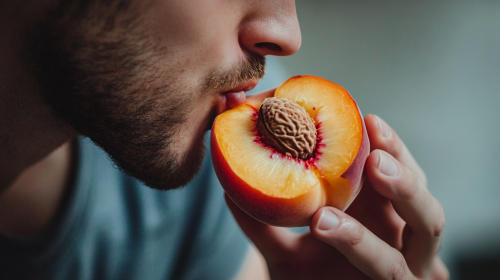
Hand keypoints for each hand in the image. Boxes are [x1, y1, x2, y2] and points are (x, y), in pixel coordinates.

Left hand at [226, 114, 448, 279]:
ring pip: (427, 227)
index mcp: (381, 218)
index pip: (401, 174)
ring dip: (398, 197)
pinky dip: (361, 243)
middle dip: (403, 167)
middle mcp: (401, 239)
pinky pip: (392, 269)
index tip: (368, 119)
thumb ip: (263, 223)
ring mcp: (409, 268)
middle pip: (422, 191)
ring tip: (361, 172)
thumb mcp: (284, 251)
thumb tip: (229, 187)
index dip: (392, 146)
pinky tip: (327, 223)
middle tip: (373, 150)